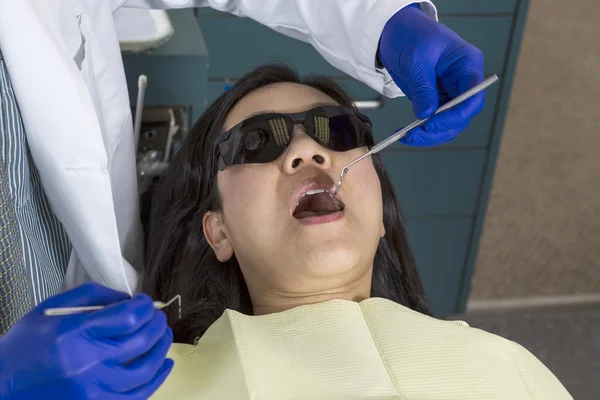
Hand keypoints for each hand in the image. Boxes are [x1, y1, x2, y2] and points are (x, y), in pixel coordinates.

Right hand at [0, 283, 172, 399]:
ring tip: (164, 334)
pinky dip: (156, 379)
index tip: (145, 302)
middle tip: (158, 316)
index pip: (128, 318)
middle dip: (156, 323)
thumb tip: (128, 298)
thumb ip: (93, 297)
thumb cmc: (25, 346)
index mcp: (75, 334)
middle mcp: (87, 363)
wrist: (2, 386)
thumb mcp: (52, 309)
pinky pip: (137, 395)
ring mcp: (94, 390)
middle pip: (141, 340)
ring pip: (145, 369)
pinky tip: (164, 364)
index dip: (144, 306)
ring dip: (161, 348)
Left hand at [379, 4, 484, 146]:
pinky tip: (405, 134)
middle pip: (461, 116)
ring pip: (448, 124)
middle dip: (438, 129)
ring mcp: (450, 93)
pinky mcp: (435, 100)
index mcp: (467, 65)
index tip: (432, 125)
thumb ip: (423, 88)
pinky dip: (421, 130)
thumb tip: (426, 114)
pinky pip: (433, 121)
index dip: (456, 116)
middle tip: (414, 135)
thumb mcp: (417, 59)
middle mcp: (463, 82)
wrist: (396, 31)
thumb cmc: (412, 34)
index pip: (472, 98)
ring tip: (407, 137)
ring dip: (429, 135)